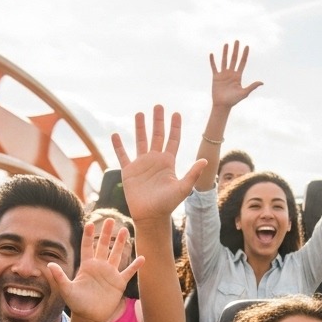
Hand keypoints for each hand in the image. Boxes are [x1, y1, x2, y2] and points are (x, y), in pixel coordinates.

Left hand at [53, 218, 143, 321]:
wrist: (89, 317)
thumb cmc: (76, 303)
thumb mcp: (66, 289)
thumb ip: (60, 277)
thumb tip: (50, 265)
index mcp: (86, 266)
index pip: (87, 246)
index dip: (88, 235)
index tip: (90, 223)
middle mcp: (99, 266)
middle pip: (103, 246)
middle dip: (106, 233)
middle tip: (110, 219)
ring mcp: (110, 273)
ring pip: (116, 254)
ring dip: (121, 243)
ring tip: (125, 230)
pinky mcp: (119, 283)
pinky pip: (128, 272)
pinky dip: (135, 266)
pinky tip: (142, 258)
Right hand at [112, 105, 207, 221]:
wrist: (150, 216)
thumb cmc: (168, 204)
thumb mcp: (182, 188)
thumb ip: (192, 174)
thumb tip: (205, 160)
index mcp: (168, 162)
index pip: (173, 140)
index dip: (175, 127)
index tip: (176, 113)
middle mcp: (155, 160)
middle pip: (157, 135)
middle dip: (158, 121)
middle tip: (158, 106)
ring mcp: (142, 164)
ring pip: (141, 141)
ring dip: (140, 127)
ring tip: (139, 113)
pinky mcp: (129, 171)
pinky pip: (123, 155)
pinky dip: (118, 146)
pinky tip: (115, 135)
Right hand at [209, 40, 262, 108]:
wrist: (222, 105)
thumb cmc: (234, 100)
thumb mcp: (244, 93)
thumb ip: (252, 86)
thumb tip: (262, 82)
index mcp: (238, 76)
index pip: (242, 62)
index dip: (245, 54)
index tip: (247, 46)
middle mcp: (231, 73)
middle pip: (234, 59)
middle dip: (236, 50)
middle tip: (237, 41)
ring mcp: (223, 74)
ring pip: (224, 61)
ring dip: (225, 52)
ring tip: (226, 44)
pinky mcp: (215, 77)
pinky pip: (214, 67)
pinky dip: (212, 61)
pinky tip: (212, 54)